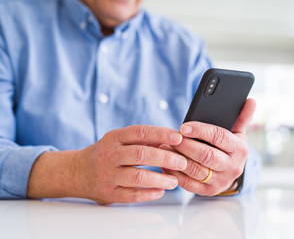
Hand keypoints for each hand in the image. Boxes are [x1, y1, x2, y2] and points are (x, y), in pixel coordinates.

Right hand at [27, 125, 186, 203]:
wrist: (76, 172)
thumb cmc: (105, 154)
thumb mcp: (118, 141)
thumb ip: (141, 140)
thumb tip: (171, 139)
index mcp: (113, 138)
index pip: (140, 132)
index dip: (161, 134)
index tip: (178, 138)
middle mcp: (109, 155)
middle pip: (141, 154)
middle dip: (165, 158)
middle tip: (182, 162)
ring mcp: (107, 175)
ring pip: (138, 177)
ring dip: (160, 179)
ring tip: (174, 180)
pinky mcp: (108, 193)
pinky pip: (132, 195)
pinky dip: (149, 194)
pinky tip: (160, 191)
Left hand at [162, 99, 255, 195]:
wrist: (230, 174)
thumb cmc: (230, 148)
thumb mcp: (237, 133)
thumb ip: (242, 117)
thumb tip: (251, 100)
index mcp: (240, 149)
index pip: (219, 137)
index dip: (200, 131)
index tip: (184, 127)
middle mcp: (232, 167)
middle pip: (206, 155)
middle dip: (187, 145)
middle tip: (172, 138)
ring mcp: (220, 181)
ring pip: (196, 170)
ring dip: (178, 159)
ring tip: (165, 147)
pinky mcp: (208, 191)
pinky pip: (189, 184)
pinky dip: (175, 174)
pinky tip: (166, 164)